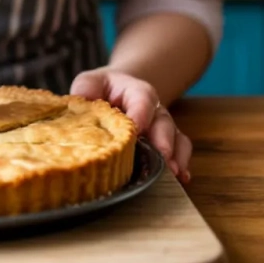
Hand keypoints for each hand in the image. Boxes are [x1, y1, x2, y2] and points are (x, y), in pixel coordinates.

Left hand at [70, 69, 192, 183]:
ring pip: (176, 138)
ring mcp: (162, 128)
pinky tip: (182, 179)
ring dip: (176, 156)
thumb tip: (81, 99)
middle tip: (162, 156)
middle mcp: (154, 110)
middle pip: (163, 122)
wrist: (117, 92)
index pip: (143, 99)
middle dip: (164, 141)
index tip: (137, 128)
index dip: (142, 113)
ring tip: (173, 173)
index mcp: (136, 92)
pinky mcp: (165, 143)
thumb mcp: (91, 82)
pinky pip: (180, 151)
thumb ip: (86, 88)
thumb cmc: (102, 90)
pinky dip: (182, 164)